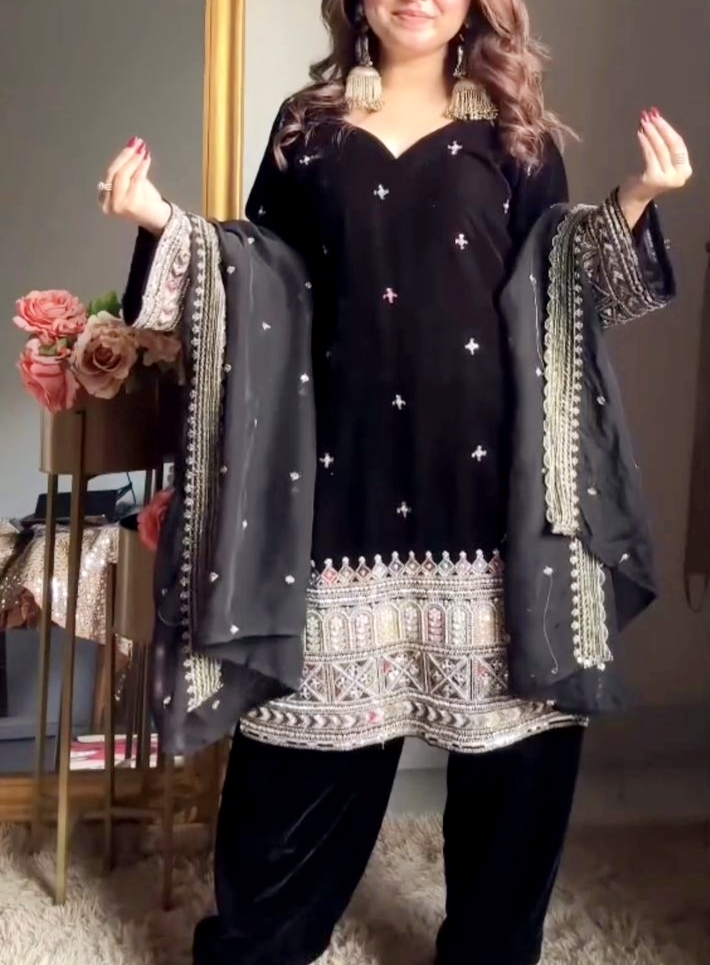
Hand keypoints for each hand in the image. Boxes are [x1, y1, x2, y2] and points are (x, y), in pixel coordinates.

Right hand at [100, 137, 171, 235]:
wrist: (160, 221)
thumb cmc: (146, 204)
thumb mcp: (132, 185)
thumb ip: (128, 171)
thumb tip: (132, 148)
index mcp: (104, 200)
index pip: (110, 173)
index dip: (121, 157)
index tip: (131, 144)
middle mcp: (108, 204)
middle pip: (114, 173)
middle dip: (126, 156)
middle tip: (137, 143)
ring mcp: (119, 206)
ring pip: (123, 175)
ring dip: (134, 160)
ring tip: (143, 149)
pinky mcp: (131, 205)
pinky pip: (136, 180)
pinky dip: (141, 167)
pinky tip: (147, 158)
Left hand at [618, 109, 691, 225]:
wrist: (634, 198)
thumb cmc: (647, 177)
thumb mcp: (660, 160)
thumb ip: (661, 143)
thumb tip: (654, 116)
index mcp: (685, 170)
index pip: (678, 144)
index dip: (668, 128)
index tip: (657, 116)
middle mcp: (680, 175)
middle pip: (672, 145)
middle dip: (661, 128)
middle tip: (650, 115)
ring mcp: (668, 178)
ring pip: (661, 149)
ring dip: (652, 133)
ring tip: (643, 122)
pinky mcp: (654, 178)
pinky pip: (650, 155)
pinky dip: (645, 142)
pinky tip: (639, 133)